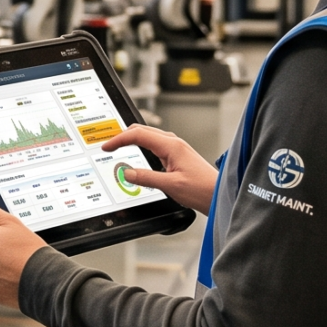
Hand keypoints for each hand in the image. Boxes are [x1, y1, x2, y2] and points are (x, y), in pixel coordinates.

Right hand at [101, 125, 216, 210]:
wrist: (219, 195)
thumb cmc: (202, 189)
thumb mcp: (171, 186)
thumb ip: (147, 178)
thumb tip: (127, 173)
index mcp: (172, 146)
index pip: (139, 135)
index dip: (119, 139)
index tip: (107, 146)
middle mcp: (174, 143)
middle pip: (142, 130)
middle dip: (123, 135)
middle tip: (108, 144)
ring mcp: (176, 149)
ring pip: (148, 137)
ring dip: (132, 140)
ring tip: (118, 147)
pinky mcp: (177, 156)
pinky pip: (154, 146)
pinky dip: (141, 147)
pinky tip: (137, 156)